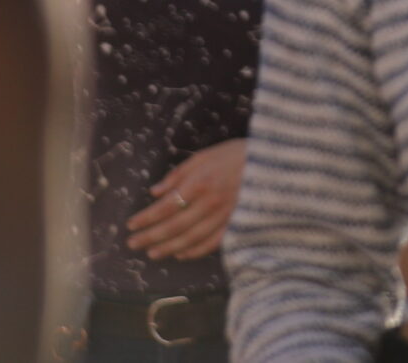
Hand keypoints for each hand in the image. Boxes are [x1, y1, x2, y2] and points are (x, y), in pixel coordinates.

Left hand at [126, 137, 248, 261]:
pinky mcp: (237, 223)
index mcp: (200, 182)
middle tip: (133, 244)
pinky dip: (195, 251)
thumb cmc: (238, 153)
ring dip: (169, 248)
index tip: (131, 226)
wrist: (276, 160)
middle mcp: (210, 202)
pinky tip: (181, 254)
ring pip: (191, 239)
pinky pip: (212, 243)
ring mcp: (225, 216)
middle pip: (174, 226)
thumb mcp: (206, 154)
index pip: (165, 207)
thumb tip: (156, 191)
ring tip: (152, 253)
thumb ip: (179, 173)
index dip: (146, 218)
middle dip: (150, 237)